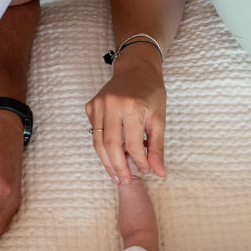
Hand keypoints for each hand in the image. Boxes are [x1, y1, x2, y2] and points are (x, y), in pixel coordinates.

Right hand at [85, 55, 166, 183]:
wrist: (136, 68)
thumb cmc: (151, 92)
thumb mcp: (159, 119)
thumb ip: (157, 147)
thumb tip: (160, 173)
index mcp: (132, 107)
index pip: (133, 144)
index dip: (139, 162)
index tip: (145, 171)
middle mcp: (112, 104)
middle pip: (111, 146)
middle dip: (118, 168)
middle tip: (125, 182)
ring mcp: (98, 104)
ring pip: (99, 142)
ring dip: (107, 162)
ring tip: (116, 176)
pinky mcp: (90, 105)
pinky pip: (95, 132)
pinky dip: (102, 147)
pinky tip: (111, 156)